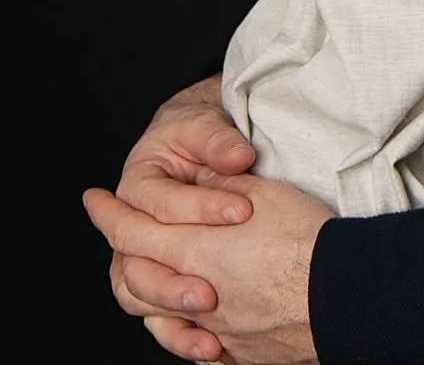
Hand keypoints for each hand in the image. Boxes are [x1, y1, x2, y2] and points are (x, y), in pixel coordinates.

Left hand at [83, 173, 332, 364]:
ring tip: (153, 279)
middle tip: (116, 236)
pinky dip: (187, 330)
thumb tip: (199, 174)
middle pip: (135, 280)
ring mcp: (215, 328)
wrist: (344, 292)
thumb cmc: (307, 238)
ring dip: (152, 297)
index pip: (132, 231)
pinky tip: (198, 320)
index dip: (108, 214)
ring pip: (161, 317)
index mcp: (196, 250)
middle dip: (122, 255)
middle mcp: (195, 294)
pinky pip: (198, 344)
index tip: (94, 200)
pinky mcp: (239, 351)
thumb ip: (222, 184)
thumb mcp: (263, 193)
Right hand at [100, 75, 257, 358]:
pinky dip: (179, 334)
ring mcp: (144, 258)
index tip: (243, 211)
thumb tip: (239, 156)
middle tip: (215, 287)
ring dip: (171, 310)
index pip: (161, 202)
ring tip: (209, 319)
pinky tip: (211, 346)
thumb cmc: (198, 135)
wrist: (196, 146)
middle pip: (138, 261)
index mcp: (138, 184)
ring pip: (140, 295)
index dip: (201, 207)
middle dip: (176, 277)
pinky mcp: (164, 280)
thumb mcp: (206, 127)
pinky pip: (159, 317)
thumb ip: (220, 142)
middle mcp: (133, 227)